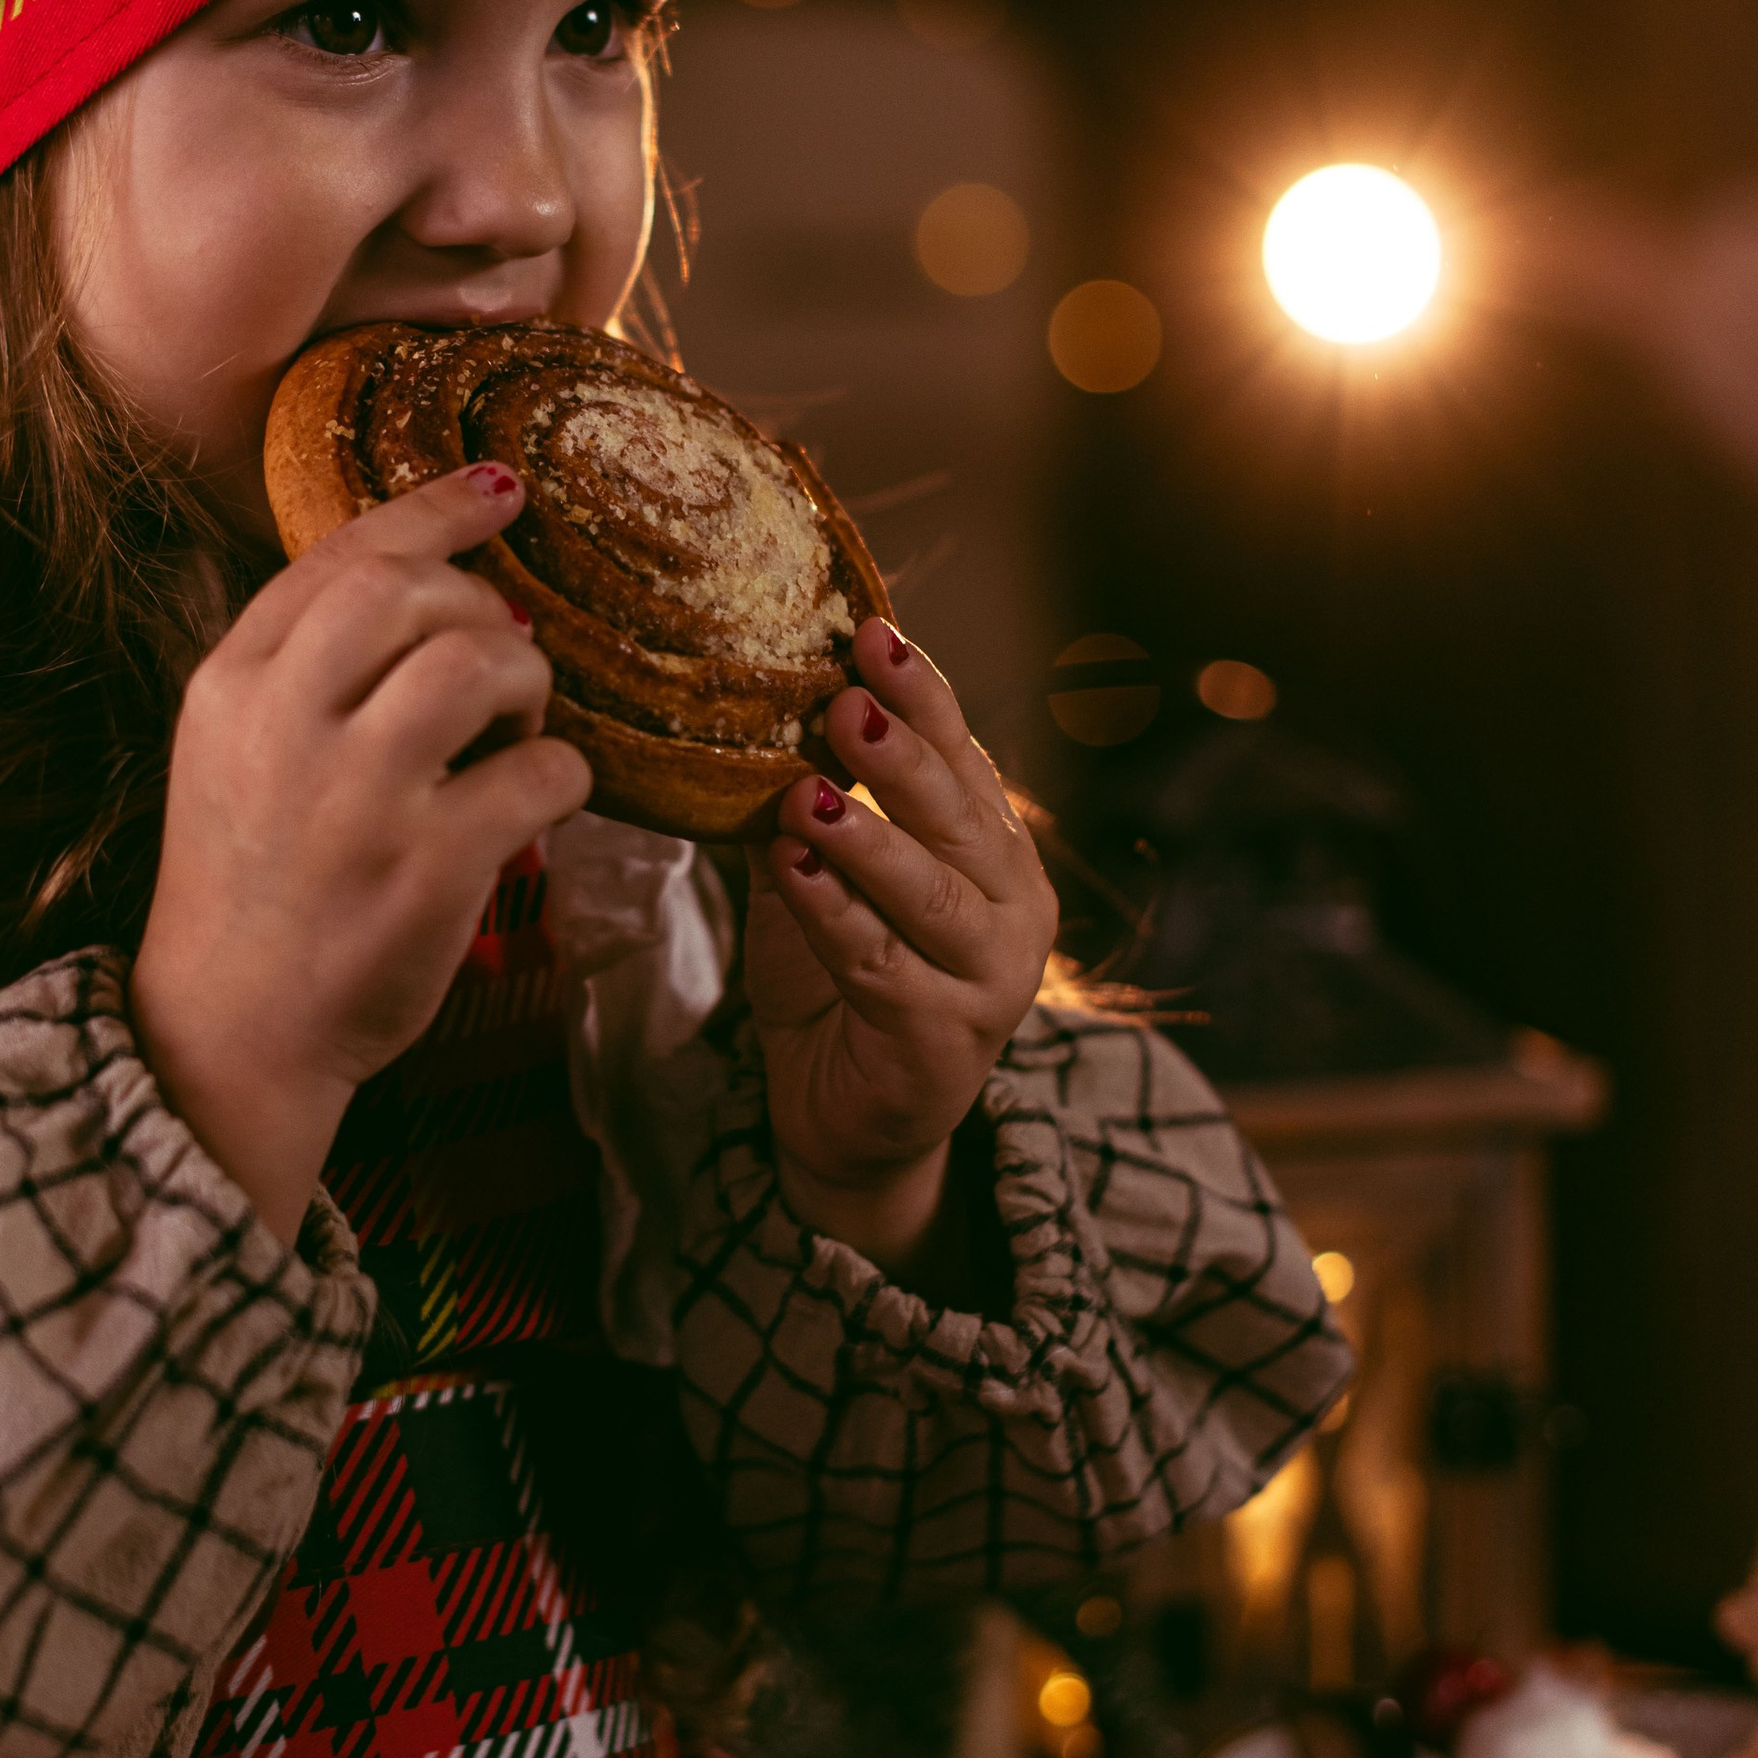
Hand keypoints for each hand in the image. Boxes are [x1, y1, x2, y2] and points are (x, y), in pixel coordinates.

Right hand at [129, 463, 591, 1240]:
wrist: (228, 1033)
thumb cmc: (251, 886)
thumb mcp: (232, 753)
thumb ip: (303, 666)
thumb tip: (432, 581)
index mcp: (230, 685)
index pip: (340, 555)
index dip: (434, 510)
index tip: (500, 490)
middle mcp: (283, 726)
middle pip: (410, 589)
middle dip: (481, 608)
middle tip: (500, 662)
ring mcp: (355, 799)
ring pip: (483, 660)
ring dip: (527, 684)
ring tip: (514, 736)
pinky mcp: (425, 871)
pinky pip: (541, 773)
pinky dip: (562, 777)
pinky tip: (536, 809)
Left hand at [746, 620, 1057, 1280]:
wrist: (850, 1124)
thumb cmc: (839, 983)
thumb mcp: (818, 876)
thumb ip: (804, 800)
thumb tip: (747, 703)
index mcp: (992, 852)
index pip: (963, 757)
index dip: (923, 694)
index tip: (873, 633)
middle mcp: (1010, 907)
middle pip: (957, 816)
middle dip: (901, 752)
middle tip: (846, 698)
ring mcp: (989, 979)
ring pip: (928, 894)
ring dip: (867, 837)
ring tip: (807, 790)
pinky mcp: (944, 1041)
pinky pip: (883, 966)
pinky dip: (835, 916)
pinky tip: (792, 869)